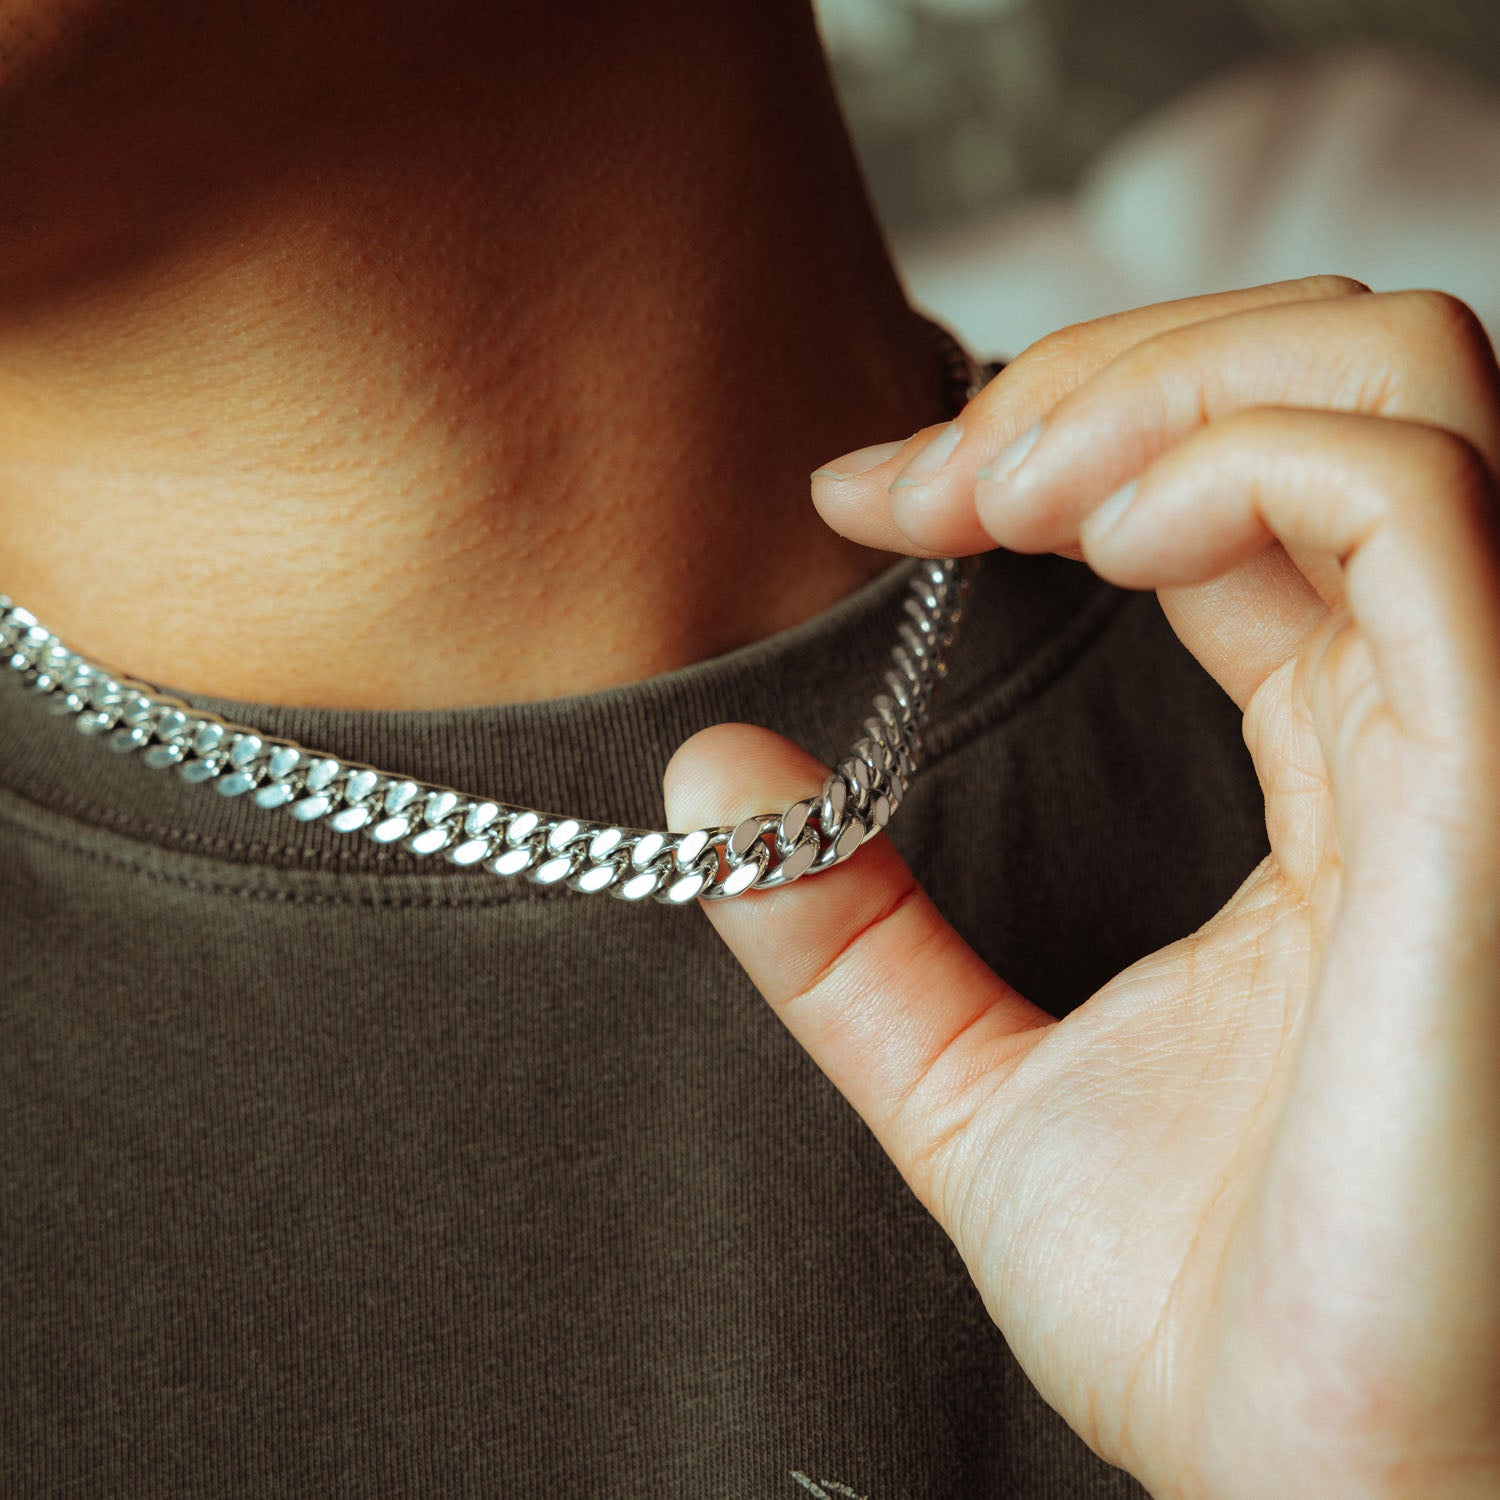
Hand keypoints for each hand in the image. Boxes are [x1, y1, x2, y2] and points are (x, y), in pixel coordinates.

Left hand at [663, 278, 1499, 1498]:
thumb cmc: (1205, 1312)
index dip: (1046, 443)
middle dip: (1109, 372)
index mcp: (1345, 767)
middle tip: (932, 473)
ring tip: (995, 488)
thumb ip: (856, 934)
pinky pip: (1408, 506)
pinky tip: (1081, 533)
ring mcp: (1483, 735)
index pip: (1236, 494)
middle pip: (1341, 378)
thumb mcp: (975, 1085)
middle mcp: (1435, 719)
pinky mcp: (1497, 784)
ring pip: (1399, 386)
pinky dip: (1228, 459)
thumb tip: (714, 775)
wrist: (1321, 1486)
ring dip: (1161, 381)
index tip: (866, 499)